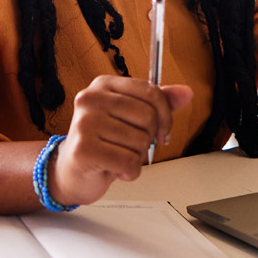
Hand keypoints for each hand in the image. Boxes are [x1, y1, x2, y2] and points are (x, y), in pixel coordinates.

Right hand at [51, 77, 193, 206]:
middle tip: (131, 147)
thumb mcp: (130, 118)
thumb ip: (157, 104)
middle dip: (148, 139)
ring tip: (117, 157)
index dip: (166, 116)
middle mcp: (91, 99)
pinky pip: (128, 163)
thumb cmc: (101, 143)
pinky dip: (129, 173)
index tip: (163, 132)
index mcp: (103, 85)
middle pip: (148, 117)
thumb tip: (186, 93)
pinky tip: (114, 170)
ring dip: (136, 158)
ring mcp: (84, 123)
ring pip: (140, 142)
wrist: (71, 173)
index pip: (150, 92)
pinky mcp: (84, 149)